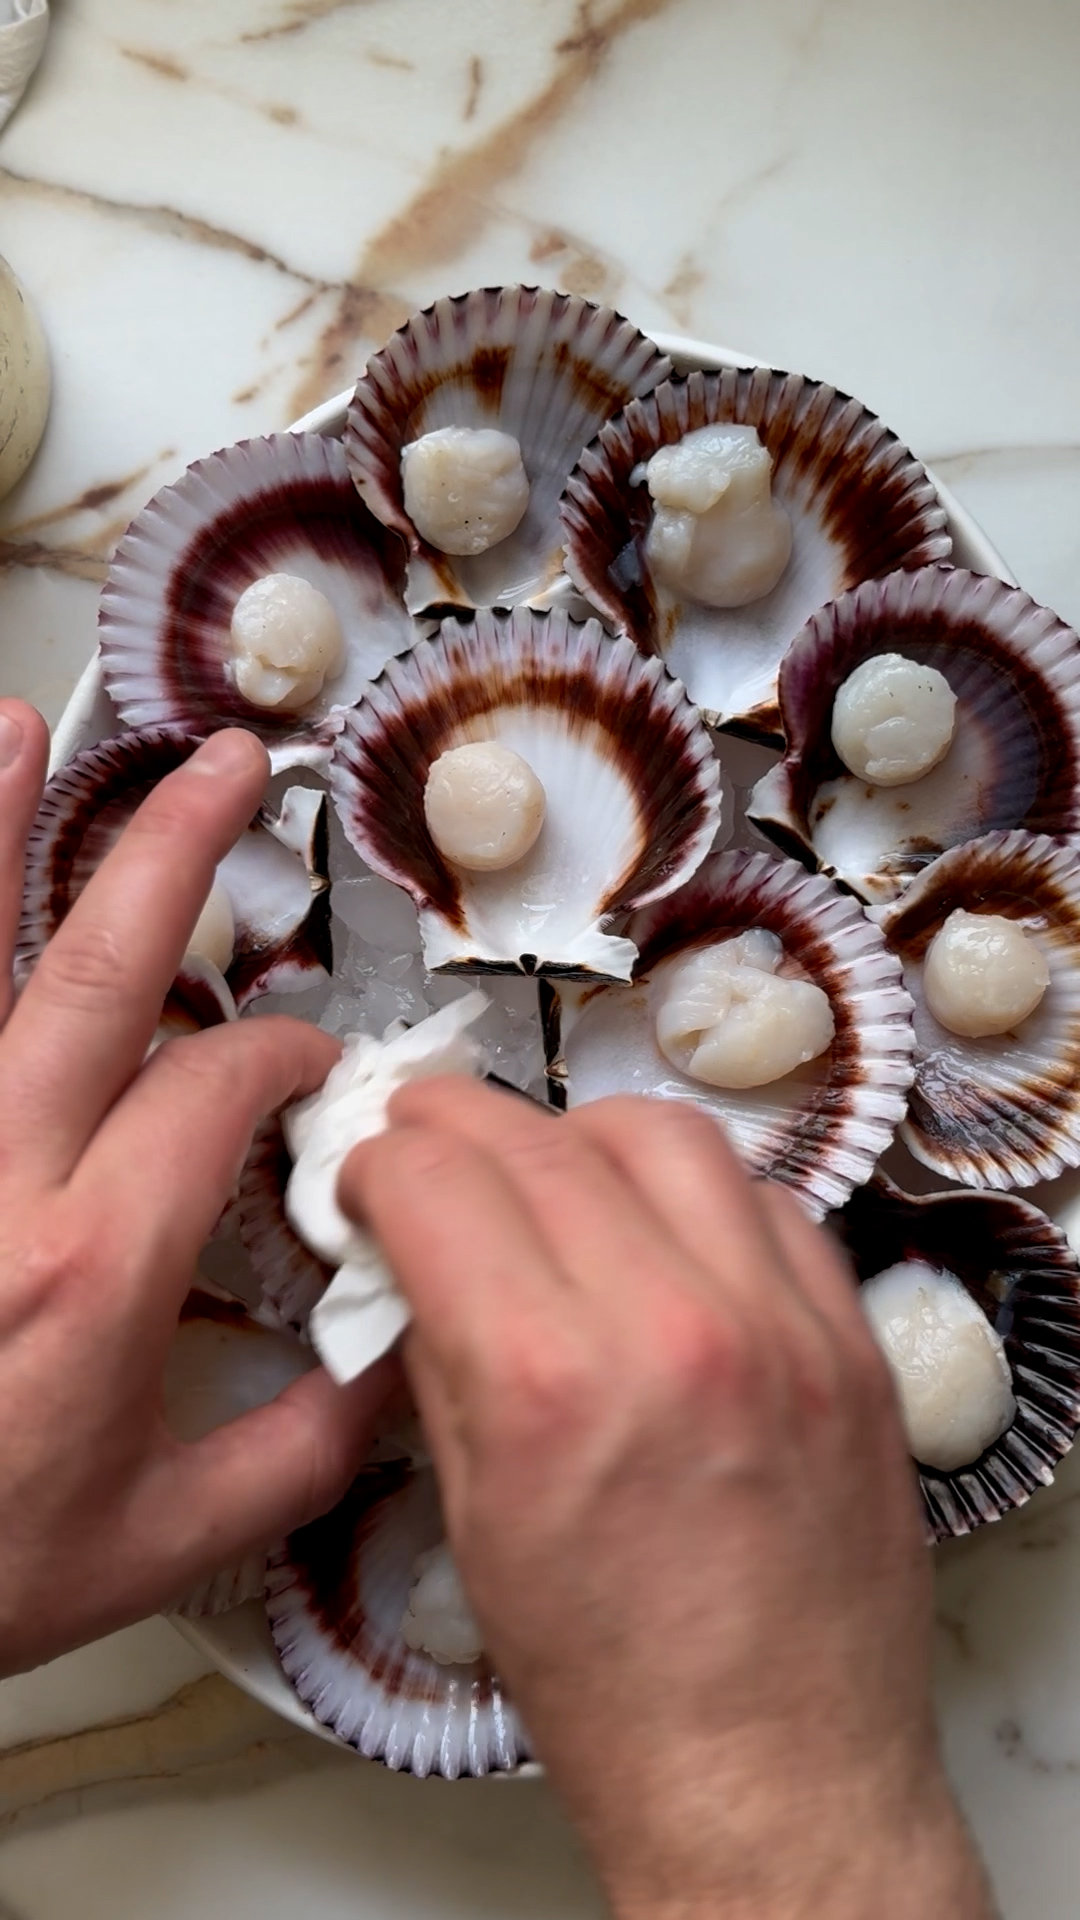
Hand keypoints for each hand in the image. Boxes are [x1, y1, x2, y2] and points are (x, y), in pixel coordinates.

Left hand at [0, 704, 389, 1674]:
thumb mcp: (154, 1544)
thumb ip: (300, 1453)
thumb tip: (396, 1371)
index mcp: (95, 1264)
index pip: (224, 1088)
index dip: (289, 1054)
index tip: (310, 1069)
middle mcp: (1, 1183)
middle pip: (102, 972)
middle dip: (174, 853)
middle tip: (225, 769)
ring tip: (22, 730)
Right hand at [340, 1079, 992, 1919]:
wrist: (771, 1771)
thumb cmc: (612, 1681)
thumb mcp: (475, 1519)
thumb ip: (444, 1358)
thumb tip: (422, 1257)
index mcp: (548, 1384)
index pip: (437, 1185)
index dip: (380, 1163)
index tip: (369, 1175)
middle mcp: (671, 1328)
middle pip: (541, 1139)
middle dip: (458, 1123)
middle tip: (430, 1139)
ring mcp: (780, 1325)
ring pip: (668, 1135)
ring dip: (582, 1133)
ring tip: (550, 1169)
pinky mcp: (851, 1342)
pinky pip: (772, 1201)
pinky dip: (699, 1191)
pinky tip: (664, 1228)